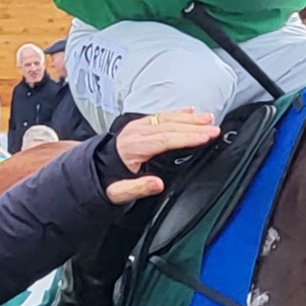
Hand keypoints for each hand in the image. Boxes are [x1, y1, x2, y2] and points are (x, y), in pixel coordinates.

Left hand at [102, 108, 219, 202]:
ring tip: (209, 119)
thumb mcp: (117, 193)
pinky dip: (177, 113)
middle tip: (214, 129)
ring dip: (190, 118)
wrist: (90, 169)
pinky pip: (161, 116)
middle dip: (194, 127)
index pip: (165, 139)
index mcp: (132, 148)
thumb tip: (157, 184)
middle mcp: (135, 133)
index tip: (205, 137)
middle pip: (170, 127)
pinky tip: (190, 112)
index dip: (187, 137)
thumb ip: (137, 188)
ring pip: (167, 118)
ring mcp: (136, 127)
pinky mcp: (138, 126)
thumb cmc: (106, 182)